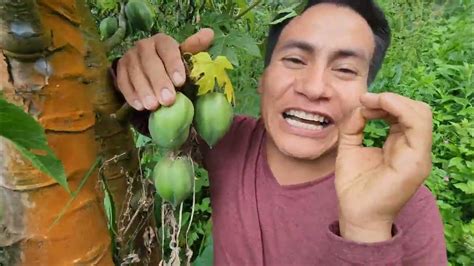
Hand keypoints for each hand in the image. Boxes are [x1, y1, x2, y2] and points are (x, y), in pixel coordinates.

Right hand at [116, 28, 213, 110]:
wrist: (149, 70)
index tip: (180, 82)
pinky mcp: (120, 70)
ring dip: (144, 91)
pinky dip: (131, 95)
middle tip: (168, 100)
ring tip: (153, 106)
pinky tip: (139, 107)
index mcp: (162, 41)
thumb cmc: (171, 65)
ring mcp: (130, 57)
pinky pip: (123, 83)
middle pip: (150, 63)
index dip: (174, 65)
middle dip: (159, 82)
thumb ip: (194, 48)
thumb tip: (209, 34)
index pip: (167, 49)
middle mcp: (144, 46)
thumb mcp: (183, 56)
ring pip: (135, 73)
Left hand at [335, 92, 432, 242]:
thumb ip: (354, 125)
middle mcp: (413, 149)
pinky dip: (399, 108)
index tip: (363, 100)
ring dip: (394, 101)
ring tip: (370, 101)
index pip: (405, 114)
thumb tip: (361, 106)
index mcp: (401, 145)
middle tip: (365, 100)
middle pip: (416, 110)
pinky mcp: (416, 161)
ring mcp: (418, 155)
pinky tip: (379, 106)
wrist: (355, 213)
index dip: (385, 102)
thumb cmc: (354, 185)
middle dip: (390, 99)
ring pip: (421, 113)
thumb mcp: (350, 147)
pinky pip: (418, 125)